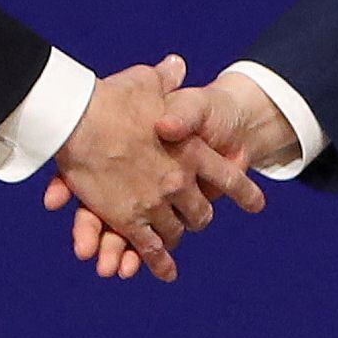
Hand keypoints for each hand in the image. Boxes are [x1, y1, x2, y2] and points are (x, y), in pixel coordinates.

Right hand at [40, 55, 264, 282]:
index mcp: (193, 151)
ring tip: (176, 245)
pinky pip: (149, 248)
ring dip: (175, 239)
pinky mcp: (130, 220)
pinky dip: (157, 262)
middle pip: (200, 213)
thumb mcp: (146, 82)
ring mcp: (157, 203)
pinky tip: (166, 272)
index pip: (230, 178)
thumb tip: (177, 64)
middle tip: (198, 220)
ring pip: (175, 233)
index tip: (257, 205)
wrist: (81, 118)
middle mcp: (181, 181)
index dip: (245, 192)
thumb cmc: (112, 96)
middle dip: (198, 218)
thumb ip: (166, 79)